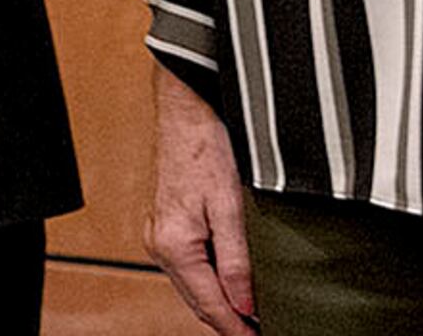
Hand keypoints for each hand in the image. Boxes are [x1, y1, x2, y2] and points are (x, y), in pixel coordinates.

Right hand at [145, 68, 255, 335]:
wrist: (185, 109)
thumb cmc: (207, 148)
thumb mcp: (230, 207)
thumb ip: (237, 261)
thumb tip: (247, 306)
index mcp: (172, 245)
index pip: (210, 306)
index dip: (238, 330)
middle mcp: (158, 244)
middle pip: (198, 301)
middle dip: (230, 322)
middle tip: (264, 331)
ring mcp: (158, 234)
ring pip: (193, 286)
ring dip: (221, 303)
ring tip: (255, 315)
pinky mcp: (165, 223)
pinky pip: (188, 267)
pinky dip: (210, 282)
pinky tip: (232, 283)